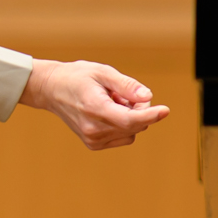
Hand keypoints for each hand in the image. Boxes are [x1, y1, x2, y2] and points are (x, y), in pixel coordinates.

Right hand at [21, 60, 169, 150]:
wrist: (51, 89)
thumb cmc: (77, 77)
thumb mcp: (103, 72)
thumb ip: (126, 85)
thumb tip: (148, 97)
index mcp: (95, 109)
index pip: (129, 119)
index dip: (150, 115)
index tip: (165, 110)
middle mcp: (93, 129)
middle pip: (134, 125)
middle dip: (139, 108)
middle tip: (124, 93)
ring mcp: (93, 139)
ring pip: (131, 132)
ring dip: (131, 117)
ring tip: (112, 101)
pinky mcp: (94, 144)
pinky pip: (123, 137)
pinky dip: (123, 125)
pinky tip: (108, 111)